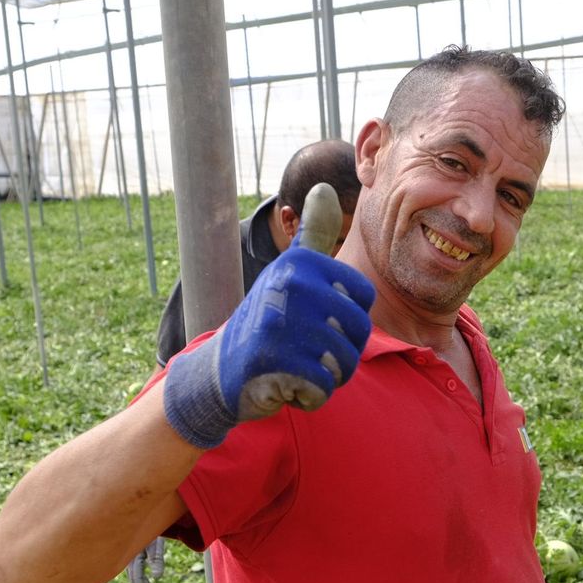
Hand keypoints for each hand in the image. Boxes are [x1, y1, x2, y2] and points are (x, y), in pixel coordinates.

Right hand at [163, 184, 374, 448]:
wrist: (218, 372)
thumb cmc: (266, 321)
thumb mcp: (289, 272)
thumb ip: (312, 235)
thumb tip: (323, 186)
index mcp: (301, 264)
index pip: (364, 298)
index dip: (348, 320)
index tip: (316, 321)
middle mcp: (292, 286)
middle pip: (358, 331)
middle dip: (339, 352)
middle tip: (305, 350)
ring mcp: (281, 322)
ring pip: (344, 362)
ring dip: (326, 375)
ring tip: (295, 366)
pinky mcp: (273, 361)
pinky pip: (324, 387)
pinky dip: (310, 395)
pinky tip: (285, 384)